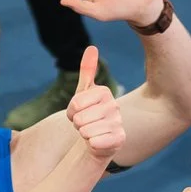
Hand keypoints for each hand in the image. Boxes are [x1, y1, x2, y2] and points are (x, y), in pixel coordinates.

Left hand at [64, 46, 125, 162]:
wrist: (97, 139)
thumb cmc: (89, 114)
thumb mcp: (84, 93)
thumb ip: (87, 70)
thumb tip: (92, 47)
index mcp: (105, 92)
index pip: (75, 103)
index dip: (71, 111)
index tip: (79, 112)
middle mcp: (114, 106)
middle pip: (80, 118)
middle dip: (78, 124)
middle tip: (86, 124)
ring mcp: (118, 123)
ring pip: (85, 131)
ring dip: (84, 134)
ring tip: (91, 132)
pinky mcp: (119, 139)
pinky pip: (94, 142)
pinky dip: (91, 144)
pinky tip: (97, 142)